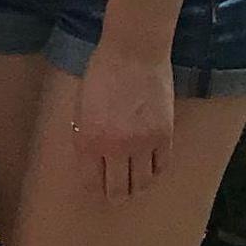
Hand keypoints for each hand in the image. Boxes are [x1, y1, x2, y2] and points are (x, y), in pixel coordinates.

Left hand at [72, 39, 174, 200]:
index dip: (94, 189)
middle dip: (116, 195)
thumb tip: (90, 157)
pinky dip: (156, 170)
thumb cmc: (102, 70)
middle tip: (117, 194)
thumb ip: (84, 133)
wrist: (133, 50)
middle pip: (118, 190)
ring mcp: (142, 144)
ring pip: (142, 184)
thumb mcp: (81, 104)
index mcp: (88, 140)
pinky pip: (161, 166)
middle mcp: (115, 148)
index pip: (90, 182)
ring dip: (137, 187)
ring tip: (135, 183)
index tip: (97, 190)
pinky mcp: (164, 135)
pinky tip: (151, 166)